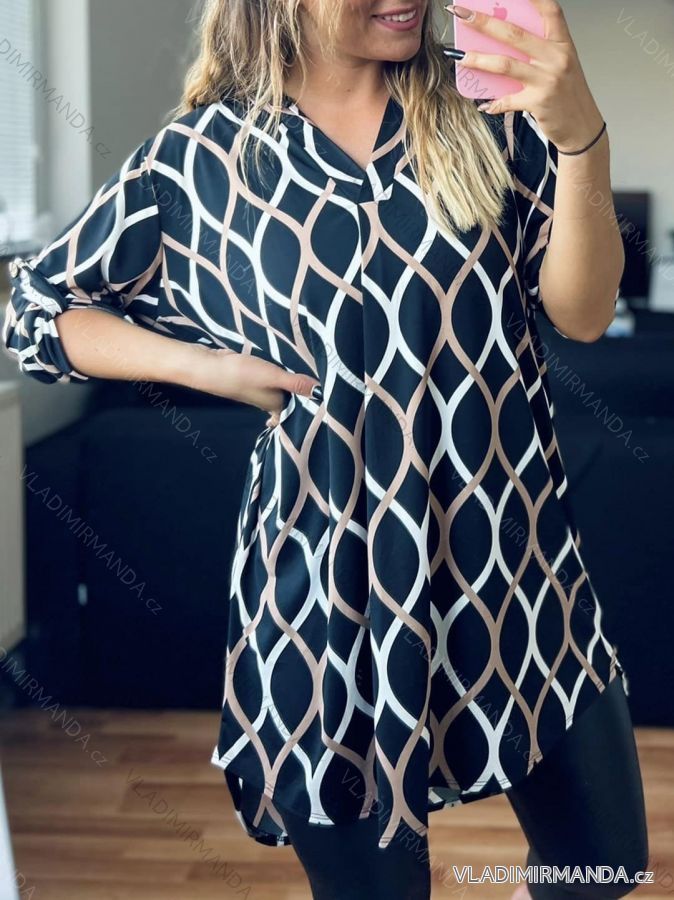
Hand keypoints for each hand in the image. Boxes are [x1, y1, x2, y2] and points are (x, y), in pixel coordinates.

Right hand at [182, 345, 320, 426]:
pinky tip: (285, 368)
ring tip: (309, 380)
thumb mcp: (274, 377)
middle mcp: (268, 400)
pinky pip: (271, 380)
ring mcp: (259, 390)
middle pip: (288, 404)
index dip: (303, 418)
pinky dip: (279, 377)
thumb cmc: (243, 376)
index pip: (292, 418)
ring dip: (290, 388)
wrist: (211, 367)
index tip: (317, 419)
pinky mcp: (252, 377)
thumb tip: (323, 391)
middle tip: (321, 396)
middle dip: (301, 401)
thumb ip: (297, 383)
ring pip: (280, 391)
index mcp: (276, 405)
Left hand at [446, 0, 604, 152]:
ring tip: (462, 57)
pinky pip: (507, 101)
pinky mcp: (538, 102)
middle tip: (463, 14)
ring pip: (505, 64)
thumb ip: (538, 52)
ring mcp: (547, 79)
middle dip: (484, 22)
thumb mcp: (560, 65)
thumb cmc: (567, 94)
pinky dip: (493, 103)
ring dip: (479, 60)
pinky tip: (483, 104)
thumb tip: (502, 44)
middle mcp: (556, 57)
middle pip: (514, 34)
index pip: (549, 10)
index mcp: (562, 43)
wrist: (582, 126)